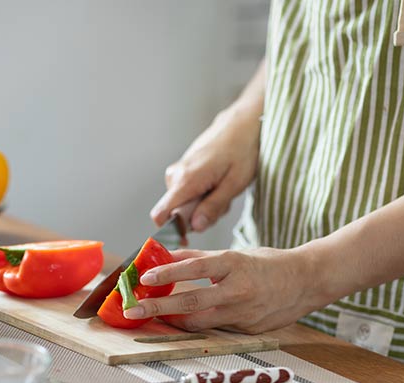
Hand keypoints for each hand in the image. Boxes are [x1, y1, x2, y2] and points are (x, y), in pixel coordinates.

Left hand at [122, 248, 325, 333]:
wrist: (306, 281)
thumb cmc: (266, 264)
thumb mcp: (234, 254)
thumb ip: (200, 260)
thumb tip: (164, 257)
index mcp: (234, 265)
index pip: (194, 269)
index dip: (168, 273)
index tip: (144, 278)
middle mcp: (237, 290)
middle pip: (191, 302)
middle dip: (158, 308)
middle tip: (133, 311)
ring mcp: (243, 313)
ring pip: (199, 322)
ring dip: (172, 320)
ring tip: (152, 316)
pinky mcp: (247, 330)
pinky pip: (215, 329)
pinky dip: (196, 325)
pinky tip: (182, 322)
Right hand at [150, 106, 261, 231]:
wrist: (243, 123)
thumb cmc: (242, 150)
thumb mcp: (234, 184)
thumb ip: (213, 207)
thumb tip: (194, 227)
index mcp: (186, 180)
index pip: (160, 214)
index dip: (171, 231)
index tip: (188, 237)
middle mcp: (176, 175)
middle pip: (177, 212)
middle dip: (199, 216)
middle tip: (223, 205)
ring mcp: (178, 170)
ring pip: (184, 202)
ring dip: (204, 205)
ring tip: (224, 189)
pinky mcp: (183, 168)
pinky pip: (187, 191)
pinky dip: (203, 193)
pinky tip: (219, 182)